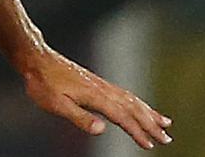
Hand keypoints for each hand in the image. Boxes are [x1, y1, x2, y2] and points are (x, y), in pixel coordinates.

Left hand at [20, 47, 172, 149]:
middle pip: (133, 108)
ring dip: (149, 112)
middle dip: (151, 124)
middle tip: (167, 139)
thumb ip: (80, 118)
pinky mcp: (97, 83)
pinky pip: (124, 93)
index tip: (150, 145)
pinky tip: (140, 106)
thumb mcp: (56, 104)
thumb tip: (102, 130)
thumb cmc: (43, 83)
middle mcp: (103, 89)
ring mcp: (101, 85)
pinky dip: (138, 102)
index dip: (137, 132)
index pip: (122, 117)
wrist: (36, 59)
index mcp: (95, 96)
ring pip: (132, 100)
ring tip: (165, 123)